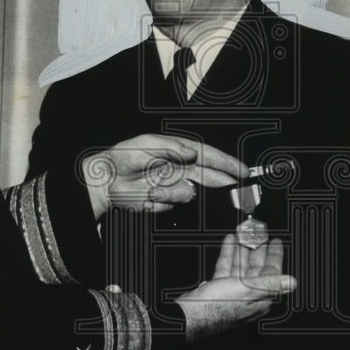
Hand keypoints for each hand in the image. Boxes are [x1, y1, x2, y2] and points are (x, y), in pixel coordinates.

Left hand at [83, 134, 248, 217]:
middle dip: (221, 184)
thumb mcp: (146, 144)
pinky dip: (161, 202)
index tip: (243, 170)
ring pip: (189, 194)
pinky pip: (173, 204)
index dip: (228, 163)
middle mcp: (181, 168)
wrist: (106, 180)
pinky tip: (146, 197)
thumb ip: (171, 148)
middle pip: (210, 177)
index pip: (209, 156)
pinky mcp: (166, 200)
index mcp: (179, 151)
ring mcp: (174, 185)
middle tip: (232, 190)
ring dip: (173, 194)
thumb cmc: (124, 157)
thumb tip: (192, 152)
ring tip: (152, 191)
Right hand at [177, 234, 296, 342]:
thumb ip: (271, 284)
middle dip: (257, 250)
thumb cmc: (217, 307)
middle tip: (259, 235)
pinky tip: (229, 243)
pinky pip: (227, 269)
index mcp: (259, 297)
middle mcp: (248, 296)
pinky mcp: (219, 290)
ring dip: (242, 249)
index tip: (276, 242)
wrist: (190, 315)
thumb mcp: (248, 291)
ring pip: (241, 267)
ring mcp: (233, 293)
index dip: (274, 255)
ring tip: (244, 235)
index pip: (271, 273)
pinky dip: (229, 255)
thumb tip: (292, 282)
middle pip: (256, 268)